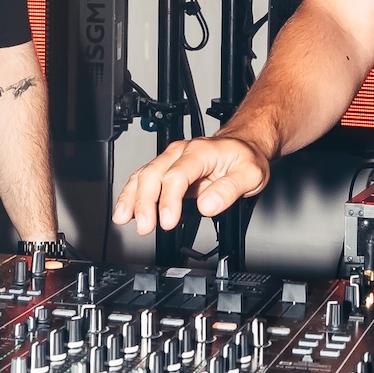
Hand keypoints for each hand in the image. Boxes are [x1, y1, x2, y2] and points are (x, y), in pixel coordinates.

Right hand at [112, 135, 271, 235]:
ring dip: (131, 198)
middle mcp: (181, 152)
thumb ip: (229, 190)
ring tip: (123, 218)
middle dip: (144, 202)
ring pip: (143, 175)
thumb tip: (207, 206)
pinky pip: (142, 178)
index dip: (169, 199)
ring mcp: (170, 159)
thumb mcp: (250, 174)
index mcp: (201, 152)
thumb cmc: (244, 158)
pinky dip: (131, 194)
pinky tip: (124, 210)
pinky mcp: (165, 168)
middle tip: (144, 226)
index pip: (177, 176)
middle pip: (153, 174)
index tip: (167, 221)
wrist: (242, 146)